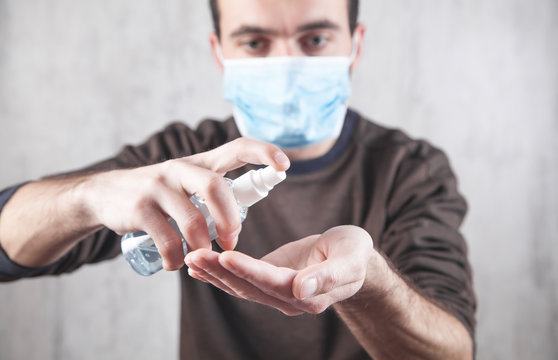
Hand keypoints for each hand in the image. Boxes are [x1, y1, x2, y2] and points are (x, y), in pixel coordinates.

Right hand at [84, 138, 289, 269]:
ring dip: (202, 249)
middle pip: (215, 187)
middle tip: (230, 243)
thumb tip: (239, 219)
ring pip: (193, 221)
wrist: (104, 194)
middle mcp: (180, 169)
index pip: (236, 147)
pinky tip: (175, 264)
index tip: (285, 165)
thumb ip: (211, 192)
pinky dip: (177, 260)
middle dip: (229, 221)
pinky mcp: (140, 208)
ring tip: (200, 258)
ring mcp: (158, 187)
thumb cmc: (158, 193)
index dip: (263, 152)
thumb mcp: (185, 182)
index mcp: (200, 162)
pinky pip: (168, 241)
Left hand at [185, 225, 373, 314]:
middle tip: (195, 255)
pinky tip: (200, 268)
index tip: (225, 257)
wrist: (351, 257)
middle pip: (250, 287)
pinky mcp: (269, 281)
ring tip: (191, 259)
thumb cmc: (353, 254)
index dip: (249, 271)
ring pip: (241, 287)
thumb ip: (327, 276)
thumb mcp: (350, 259)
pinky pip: (242, 281)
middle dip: (221, 272)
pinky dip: (220, 275)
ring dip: (215, 274)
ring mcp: (277, 293)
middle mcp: (289, 299)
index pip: (273, 283)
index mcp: (309, 295)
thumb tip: (300, 288)